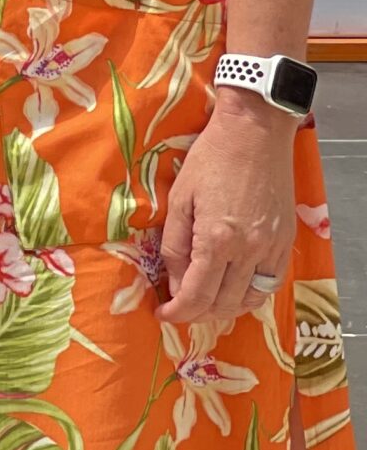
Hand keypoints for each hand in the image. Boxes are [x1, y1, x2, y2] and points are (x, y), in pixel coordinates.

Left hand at [159, 95, 298, 325]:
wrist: (255, 135)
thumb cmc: (210, 159)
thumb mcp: (179, 198)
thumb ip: (174, 243)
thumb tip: (173, 279)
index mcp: (216, 240)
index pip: (196, 295)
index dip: (178, 312)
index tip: (163, 315)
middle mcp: (248, 251)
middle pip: (223, 303)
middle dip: (197, 313)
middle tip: (178, 309)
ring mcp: (271, 249)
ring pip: (250, 299)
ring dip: (225, 308)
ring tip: (204, 304)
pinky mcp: (285, 243)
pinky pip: (270, 283)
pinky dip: (250, 294)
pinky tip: (234, 290)